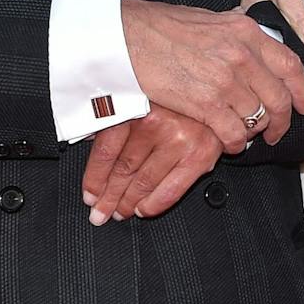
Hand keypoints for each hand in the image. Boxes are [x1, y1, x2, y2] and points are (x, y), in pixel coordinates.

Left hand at [82, 106, 222, 222]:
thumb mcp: (140, 95)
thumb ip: (114, 116)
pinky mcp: (200, 154)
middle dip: (109, 196)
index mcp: (135, 104)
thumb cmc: (176, 95)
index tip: (89, 194)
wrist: (217, 91)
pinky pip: (171, 190)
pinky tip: (143, 209)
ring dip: (128, 203)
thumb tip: (85, 139)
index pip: (106, 150)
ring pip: (144, 182)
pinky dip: (155, 204)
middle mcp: (156, 122)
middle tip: (100, 211)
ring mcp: (179, 140)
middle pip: (124, 169)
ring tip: (119, 213)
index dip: (94, 177)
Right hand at [122, 0, 303, 150]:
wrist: (126, 35)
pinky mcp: (206, 103)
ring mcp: (225, 80)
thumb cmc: (159, 26)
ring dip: (253, 133)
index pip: (290, 65)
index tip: (303, 105)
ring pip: (257, 118)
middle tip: (275, 132)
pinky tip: (228, 144)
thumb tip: (252, 51)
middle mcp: (242, 55)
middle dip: (281, 121)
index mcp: (246, 32)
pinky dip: (234, 143)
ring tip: (243, 136)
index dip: (302, 91)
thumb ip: (236, 38)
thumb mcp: (210, 21)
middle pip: (279, 98)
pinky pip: (233, 133)